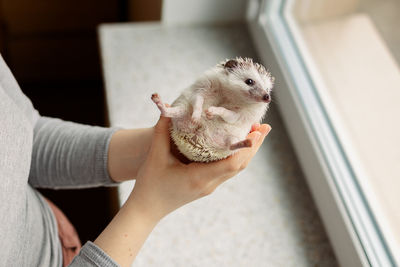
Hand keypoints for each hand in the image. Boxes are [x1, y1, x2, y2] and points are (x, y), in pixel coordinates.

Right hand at [94, 116, 270, 266]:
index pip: (232, 163)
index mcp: (199, 177)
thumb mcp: (155, 155)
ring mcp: (209, 186)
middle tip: (265, 127)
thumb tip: (169, 108)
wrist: (147, 208)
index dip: (247, 147)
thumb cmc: (150, 184)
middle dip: (254, 146)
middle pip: (240, 165)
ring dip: (248, 151)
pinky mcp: (206, 186)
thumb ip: (162, 131)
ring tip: (257, 133)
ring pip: (236, 168)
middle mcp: (209, 184)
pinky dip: (237, 156)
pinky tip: (238, 145)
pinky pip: (227, 170)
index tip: (256, 132)